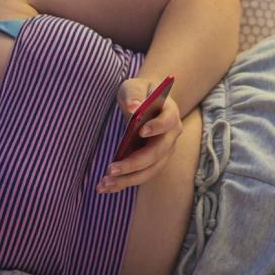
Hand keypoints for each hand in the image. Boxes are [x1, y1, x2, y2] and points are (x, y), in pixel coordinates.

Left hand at [97, 77, 183, 193]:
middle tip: (111, 169)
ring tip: (104, 184)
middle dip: (134, 163)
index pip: (167, 122)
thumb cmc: (140, 93)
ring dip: (127, 180)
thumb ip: (134, 95)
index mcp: (170, 114)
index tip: (141, 130)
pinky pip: (139, 176)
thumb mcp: (134, 87)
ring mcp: (163, 153)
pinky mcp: (152, 163)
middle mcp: (171, 137)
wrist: (146, 103)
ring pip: (149, 171)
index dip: (157, 127)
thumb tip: (134, 108)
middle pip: (157, 154)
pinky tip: (103, 187)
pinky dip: (122, 183)